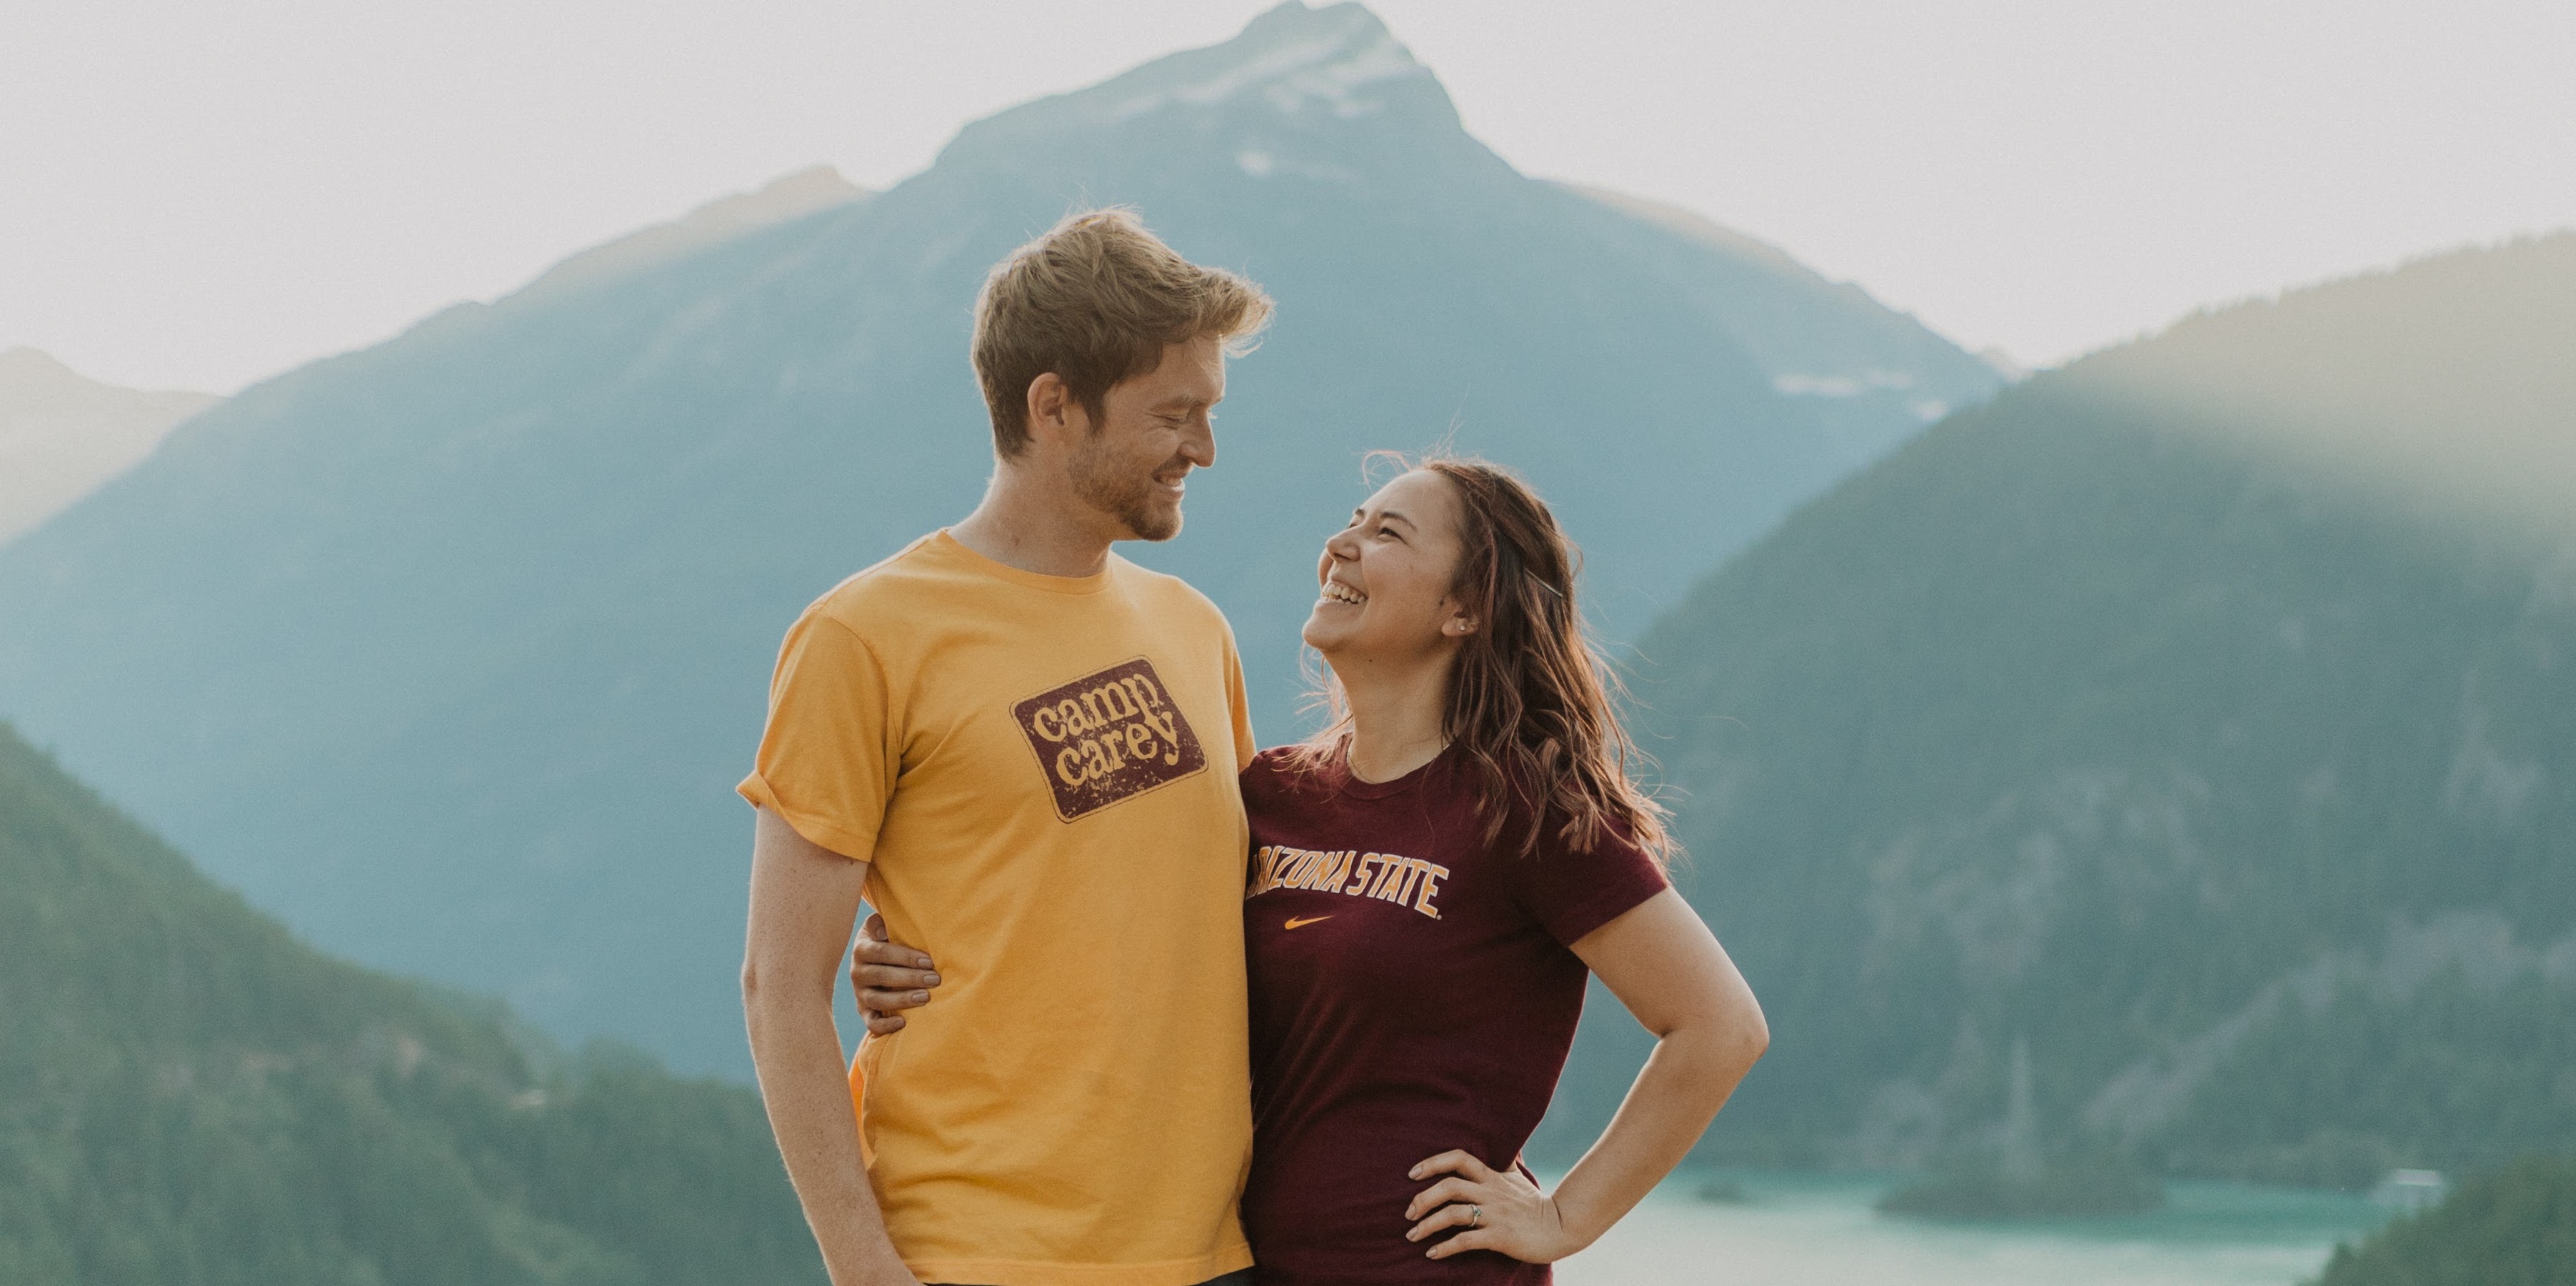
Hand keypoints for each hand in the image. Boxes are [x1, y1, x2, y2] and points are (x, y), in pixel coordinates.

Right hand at [848, 913, 939, 1034]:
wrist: (872, 961)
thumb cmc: (886, 940)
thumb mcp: (880, 926)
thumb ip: (879, 922)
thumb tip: (883, 930)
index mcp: (862, 949)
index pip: (881, 953)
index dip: (905, 957)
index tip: (929, 960)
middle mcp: (857, 973)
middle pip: (882, 976)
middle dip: (911, 978)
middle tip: (935, 979)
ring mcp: (860, 994)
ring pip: (877, 1000)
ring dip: (902, 999)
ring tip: (926, 997)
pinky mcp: (864, 1012)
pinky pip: (871, 1023)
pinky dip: (885, 1026)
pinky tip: (903, 1023)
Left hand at [1403, 1150, 1578, 1262]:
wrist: (1561, 1228)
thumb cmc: (1534, 1204)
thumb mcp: (1517, 1177)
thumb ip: (1504, 1160)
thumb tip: (1502, 1143)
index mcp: (1492, 1176)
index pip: (1459, 1158)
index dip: (1433, 1163)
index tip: (1412, 1174)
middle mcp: (1491, 1192)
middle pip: (1449, 1187)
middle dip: (1423, 1199)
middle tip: (1408, 1213)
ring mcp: (1495, 1215)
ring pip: (1453, 1214)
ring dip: (1427, 1226)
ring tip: (1412, 1235)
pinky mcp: (1500, 1237)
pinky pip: (1465, 1241)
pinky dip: (1445, 1248)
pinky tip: (1432, 1254)